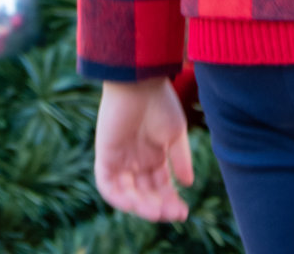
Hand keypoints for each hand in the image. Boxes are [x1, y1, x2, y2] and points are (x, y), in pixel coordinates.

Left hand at [94, 76, 193, 221]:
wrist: (140, 80)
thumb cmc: (160, 101)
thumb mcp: (175, 133)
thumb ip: (180, 159)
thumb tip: (188, 184)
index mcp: (153, 155)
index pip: (160, 187)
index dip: (170, 202)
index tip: (183, 213)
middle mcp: (136, 160)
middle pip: (145, 193)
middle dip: (159, 207)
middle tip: (174, 213)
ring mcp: (120, 159)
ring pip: (128, 193)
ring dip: (142, 206)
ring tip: (158, 211)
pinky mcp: (105, 155)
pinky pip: (107, 184)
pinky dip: (118, 197)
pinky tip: (134, 203)